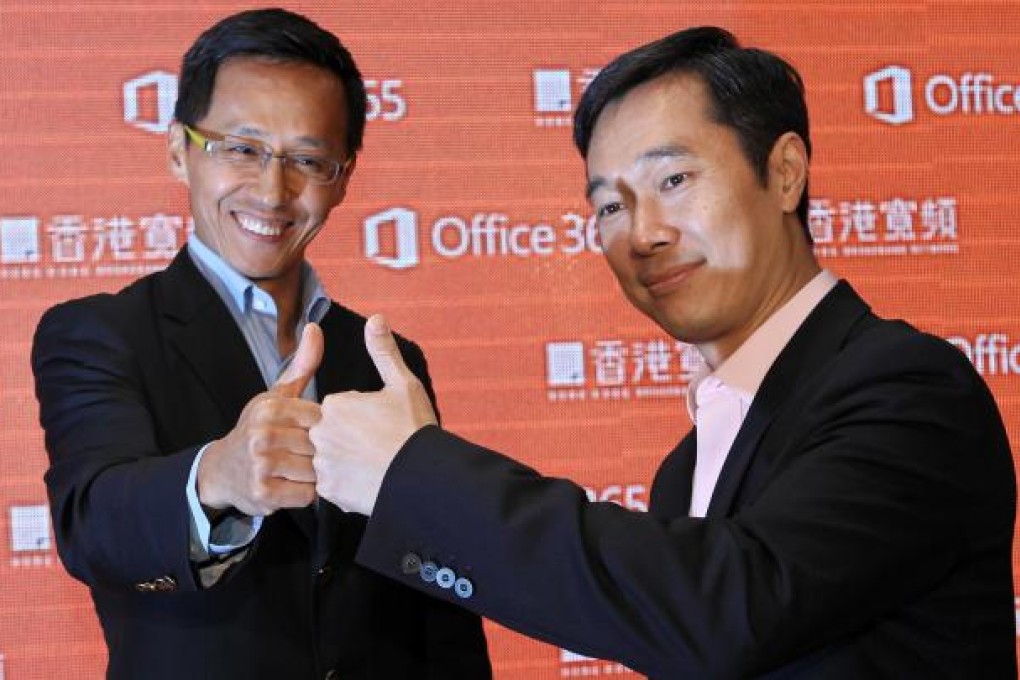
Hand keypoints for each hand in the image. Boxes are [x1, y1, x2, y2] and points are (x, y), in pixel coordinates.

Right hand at [197, 323, 324, 515]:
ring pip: (315, 472)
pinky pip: (306, 495)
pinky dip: (307, 493)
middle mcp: (263, 434)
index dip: (327, 430)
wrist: (223, 469)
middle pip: (319, 446)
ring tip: (305, 469)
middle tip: (313, 455)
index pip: (322, 419)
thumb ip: (302, 365)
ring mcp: (261, 465)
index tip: (319, 433)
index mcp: (270, 407)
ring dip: (316, 475)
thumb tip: (316, 328)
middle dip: (322, 454)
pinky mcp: (263, 493)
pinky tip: (297, 485)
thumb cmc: (259, 428)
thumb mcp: (277, 395)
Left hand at [310, 314, 436, 514]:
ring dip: (345, 462)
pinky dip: (348, 484)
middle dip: (348, 439)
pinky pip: (332, 485)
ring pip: (328, 460)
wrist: (423, 478)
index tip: (381, 426)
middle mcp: (321, 434)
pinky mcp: (329, 493)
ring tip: (375, 466)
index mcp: (335, 406)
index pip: (337, 409)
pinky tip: (371, 481)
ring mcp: (323, 465)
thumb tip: (375, 318)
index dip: (360, 417)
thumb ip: (383, 351)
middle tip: (379, 447)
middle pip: (328, 433)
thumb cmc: (414, 430)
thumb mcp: (403, 384)